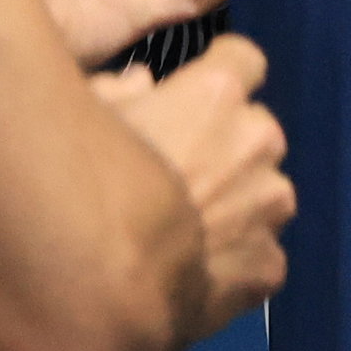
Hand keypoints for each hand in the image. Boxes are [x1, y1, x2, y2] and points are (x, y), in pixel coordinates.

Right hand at [101, 32, 291, 326]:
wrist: (99, 291)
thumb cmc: (80, 191)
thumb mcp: (83, 124)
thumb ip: (118, 92)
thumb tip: (143, 84)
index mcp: (217, 95)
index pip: (244, 60)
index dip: (221, 75)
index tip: (199, 96)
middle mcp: (259, 139)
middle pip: (254, 130)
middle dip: (227, 147)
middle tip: (181, 177)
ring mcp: (271, 203)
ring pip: (263, 191)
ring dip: (237, 203)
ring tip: (186, 232)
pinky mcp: (269, 262)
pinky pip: (258, 252)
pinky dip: (234, 261)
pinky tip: (192, 275)